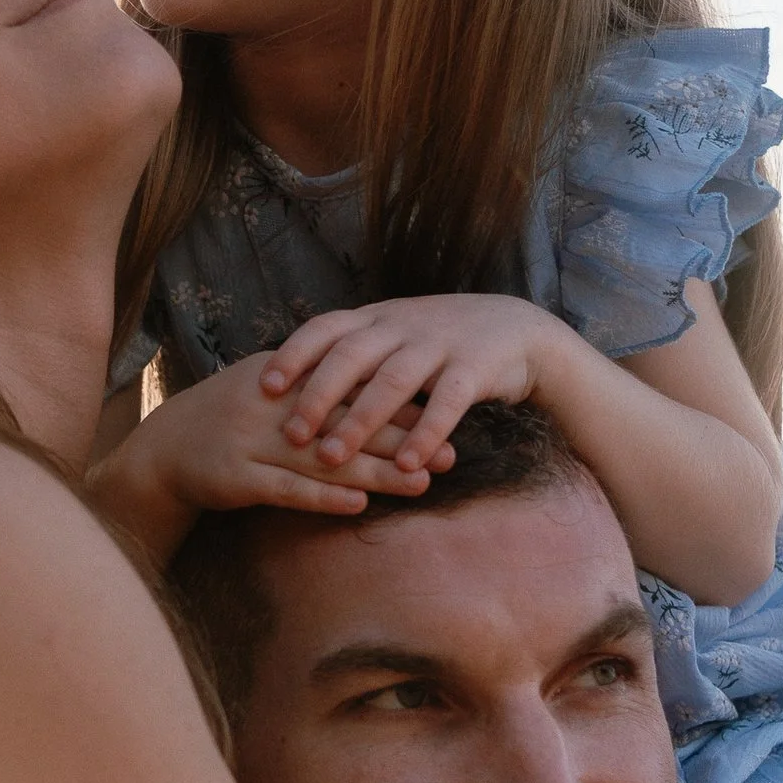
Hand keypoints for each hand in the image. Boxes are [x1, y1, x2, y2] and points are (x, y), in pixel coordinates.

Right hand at [95, 351, 442, 556]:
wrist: (160, 452)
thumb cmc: (225, 422)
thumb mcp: (268, 390)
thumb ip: (317, 387)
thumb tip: (379, 391)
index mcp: (284, 377)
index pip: (352, 385)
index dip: (400, 403)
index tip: (445, 418)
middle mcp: (271, 405)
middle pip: (347, 421)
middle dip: (401, 439)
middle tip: (449, 455)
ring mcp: (251, 441)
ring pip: (325, 458)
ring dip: (375, 472)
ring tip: (420, 484)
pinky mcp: (236, 478)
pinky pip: (286, 489)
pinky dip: (323, 498)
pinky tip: (359, 506)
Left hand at [261, 294, 570, 472]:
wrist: (519, 330)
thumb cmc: (443, 342)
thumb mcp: (395, 335)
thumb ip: (354, 353)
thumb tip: (296, 385)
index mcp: (379, 318)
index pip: (326, 328)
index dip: (294, 355)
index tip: (264, 387)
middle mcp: (404, 326)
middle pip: (352, 355)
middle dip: (318, 396)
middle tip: (291, 434)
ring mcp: (440, 344)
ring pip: (393, 380)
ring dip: (361, 421)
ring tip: (333, 458)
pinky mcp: (476, 367)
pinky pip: (447, 402)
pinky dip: (425, 433)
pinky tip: (405, 465)